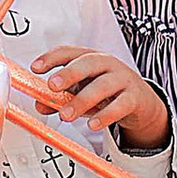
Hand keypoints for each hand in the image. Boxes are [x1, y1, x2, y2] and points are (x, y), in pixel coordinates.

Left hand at [33, 45, 169, 148]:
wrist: (141, 101)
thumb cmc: (107, 92)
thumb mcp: (81, 92)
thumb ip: (60, 98)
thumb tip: (40, 105)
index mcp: (90, 58)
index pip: (69, 52)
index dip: (51, 58)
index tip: (35, 68)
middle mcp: (107, 64)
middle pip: (87, 63)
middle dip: (68, 73)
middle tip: (52, 86)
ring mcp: (122, 79)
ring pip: (102, 86)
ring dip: (82, 100)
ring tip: (66, 115)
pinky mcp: (134, 98)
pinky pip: (120, 105)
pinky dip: (106, 116)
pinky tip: (93, 125)